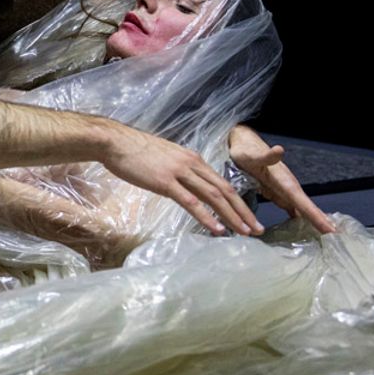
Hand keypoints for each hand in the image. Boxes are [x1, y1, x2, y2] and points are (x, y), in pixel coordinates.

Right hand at [100, 122, 265, 236]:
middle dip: (243, 211)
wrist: (115, 142)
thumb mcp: (165, 158)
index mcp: (193, 159)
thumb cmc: (135, 151)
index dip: (238, 202)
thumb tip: (185, 185)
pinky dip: (207, 217)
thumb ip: (179, 170)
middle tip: (257, 229)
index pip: (222, 182)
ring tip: (245, 232)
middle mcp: (192, 165)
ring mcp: (179, 173)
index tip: (248, 217)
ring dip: (232, 216)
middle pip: (225, 190)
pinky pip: (191, 203)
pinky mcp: (166, 182)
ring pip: (213, 196)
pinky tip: (217, 229)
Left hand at [228, 126, 335, 234]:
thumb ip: (266, 156)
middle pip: (308, 208)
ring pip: (302, 210)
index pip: (303, 202)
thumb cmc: (247, 152)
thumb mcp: (253, 156)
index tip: (331, 229)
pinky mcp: (277, 193)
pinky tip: (306, 229)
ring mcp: (284, 191)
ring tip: (328, 237)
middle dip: (322, 222)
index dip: (316, 216)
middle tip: (336, 237)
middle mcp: (288, 187)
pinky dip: (301, 219)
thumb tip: (279, 150)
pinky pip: (292, 208)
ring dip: (315, 222)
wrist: (244, 145)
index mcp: (285, 182)